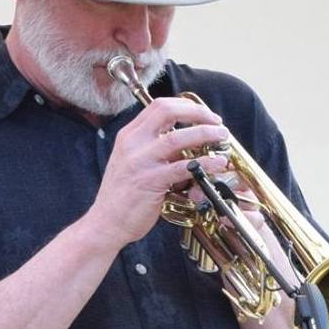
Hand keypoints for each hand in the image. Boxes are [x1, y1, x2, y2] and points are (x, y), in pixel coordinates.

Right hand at [89, 96, 230, 246]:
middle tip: (217, 122)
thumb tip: (187, 141)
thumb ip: (155, 148)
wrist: (106, 223)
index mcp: (128, 136)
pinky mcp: (149, 181)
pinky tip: (217, 164)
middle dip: (198, 113)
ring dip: (206, 134)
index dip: (186, 105)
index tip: (204, 114)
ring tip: (222, 138)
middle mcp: (132, 144)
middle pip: (168, 111)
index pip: (159, 105)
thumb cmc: (122, 197)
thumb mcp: (132, 162)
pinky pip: (182, 167)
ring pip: (178, 137)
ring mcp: (140, 162)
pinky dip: (204, 163)